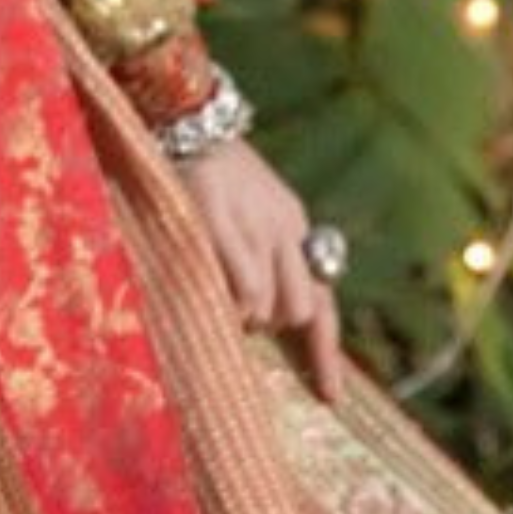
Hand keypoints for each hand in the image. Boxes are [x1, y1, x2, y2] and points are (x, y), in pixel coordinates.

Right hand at [172, 134, 347, 406]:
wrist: (182, 115)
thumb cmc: (206, 174)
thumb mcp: (249, 214)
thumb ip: (263, 259)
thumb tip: (266, 319)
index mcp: (293, 226)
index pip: (321, 300)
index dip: (325, 355)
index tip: (330, 399)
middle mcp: (283, 227)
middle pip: (299, 309)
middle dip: (272, 328)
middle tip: (236, 316)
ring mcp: (252, 225)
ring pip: (271, 306)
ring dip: (244, 317)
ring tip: (212, 294)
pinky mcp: (218, 223)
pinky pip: (243, 288)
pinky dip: (229, 302)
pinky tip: (204, 287)